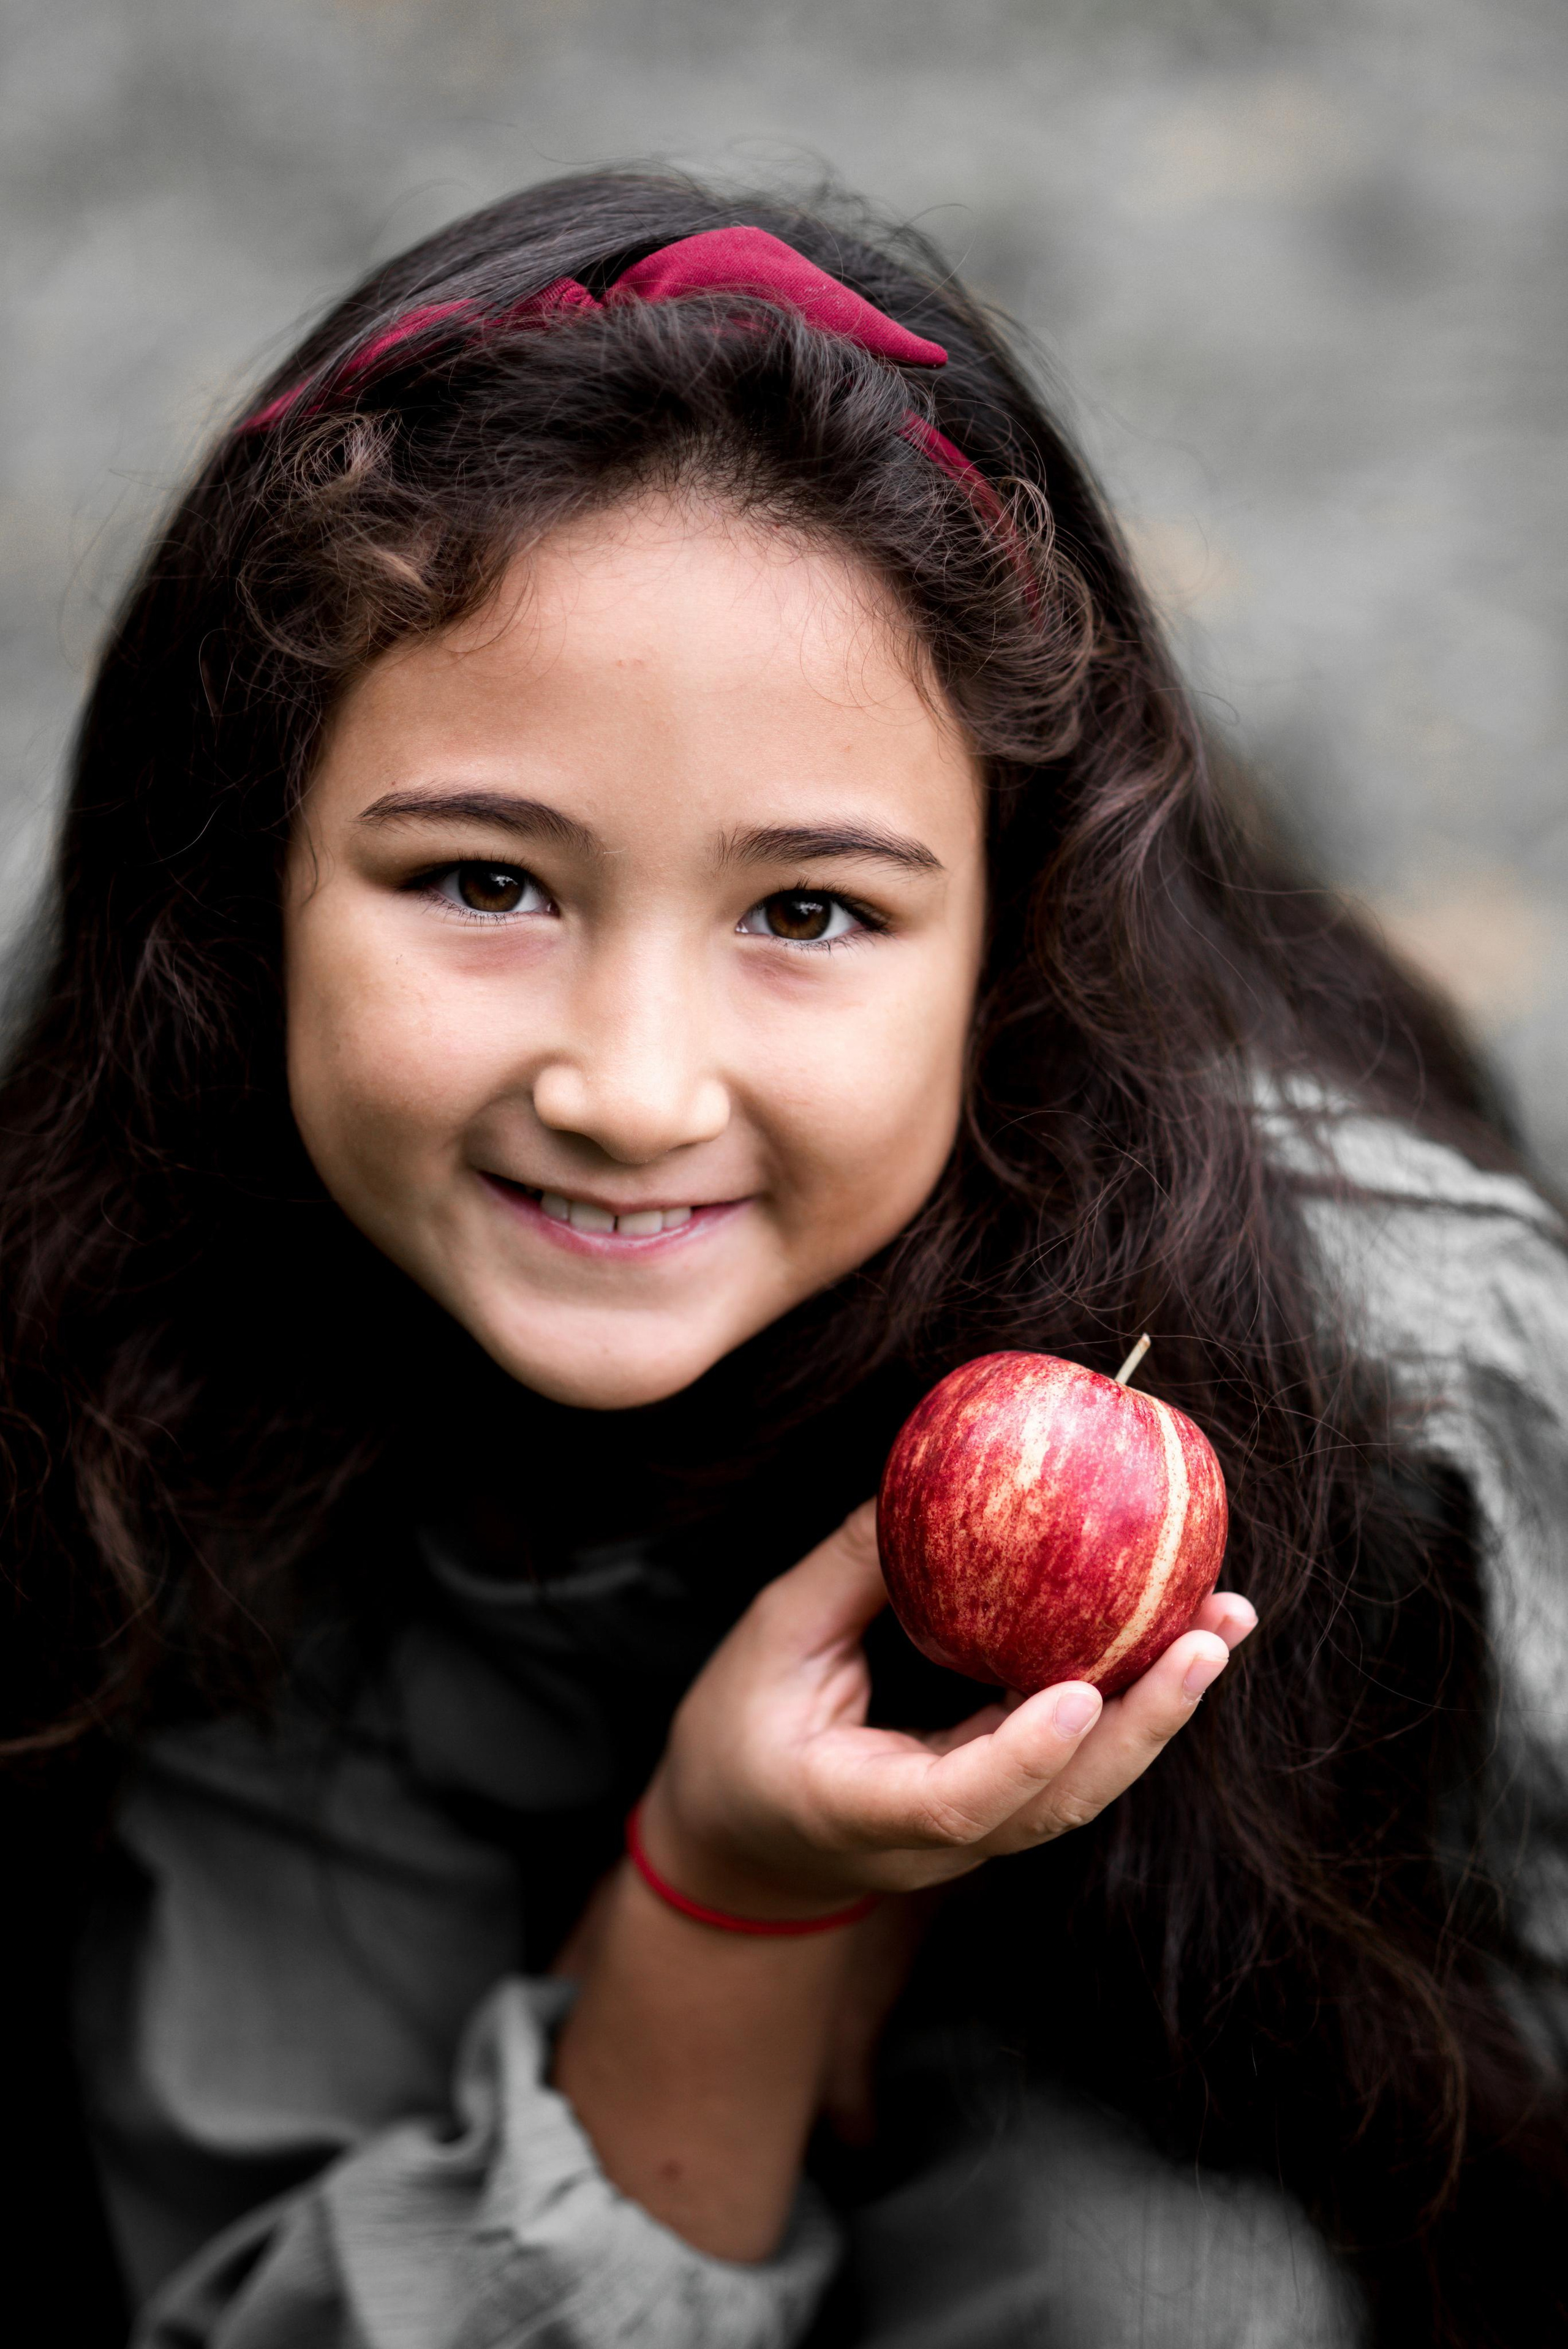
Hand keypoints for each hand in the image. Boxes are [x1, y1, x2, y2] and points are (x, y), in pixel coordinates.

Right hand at [639, 1500, 1256, 1920]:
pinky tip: (1182, 1632)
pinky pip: (1078, 1758)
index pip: (958, 1802)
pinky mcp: (1005, 1804)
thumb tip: (915, 1480)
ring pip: (1087, 1786)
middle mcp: (940, 1843)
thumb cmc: (739, 1735)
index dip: (1024, 1755)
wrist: (742, 1846)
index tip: (1078, 1696)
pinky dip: (1133, 1698)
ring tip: (1224, 1620)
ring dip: (1161, 1708)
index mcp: (860, 1810)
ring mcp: (981, 1834)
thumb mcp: (768, 1645)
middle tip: (1208, 1635)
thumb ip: (845, 1575)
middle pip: (1061, 1803)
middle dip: (1144, 1722)